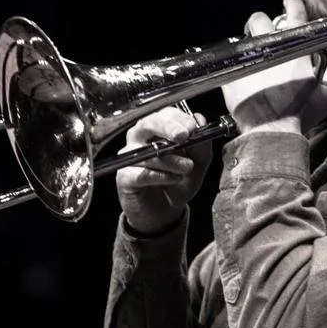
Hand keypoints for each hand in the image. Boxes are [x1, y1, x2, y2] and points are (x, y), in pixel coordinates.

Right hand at [115, 105, 212, 234]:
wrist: (164, 212)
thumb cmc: (177, 184)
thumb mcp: (198, 165)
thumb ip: (201, 145)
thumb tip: (200, 121)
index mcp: (158, 131)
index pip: (165, 114)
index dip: (178, 118)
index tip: (193, 127)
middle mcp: (140, 139)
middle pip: (148, 123)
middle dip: (167, 127)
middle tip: (184, 136)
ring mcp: (130, 157)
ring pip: (147, 150)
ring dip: (171, 160)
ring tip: (187, 168)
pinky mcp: (124, 177)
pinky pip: (141, 172)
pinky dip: (160, 175)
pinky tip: (173, 179)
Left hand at [220, 10, 326, 133]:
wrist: (271, 130)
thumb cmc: (300, 113)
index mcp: (295, 45)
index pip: (295, 11)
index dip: (293, 4)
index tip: (290, 4)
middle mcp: (269, 45)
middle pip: (260, 19)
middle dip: (262, 25)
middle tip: (266, 36)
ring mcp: (247, 57)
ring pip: (243, 39)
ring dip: (249, 45)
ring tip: (253, 58)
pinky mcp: (230, 73)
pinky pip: (230, 63)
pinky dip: (236, 68)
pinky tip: (242, 78)